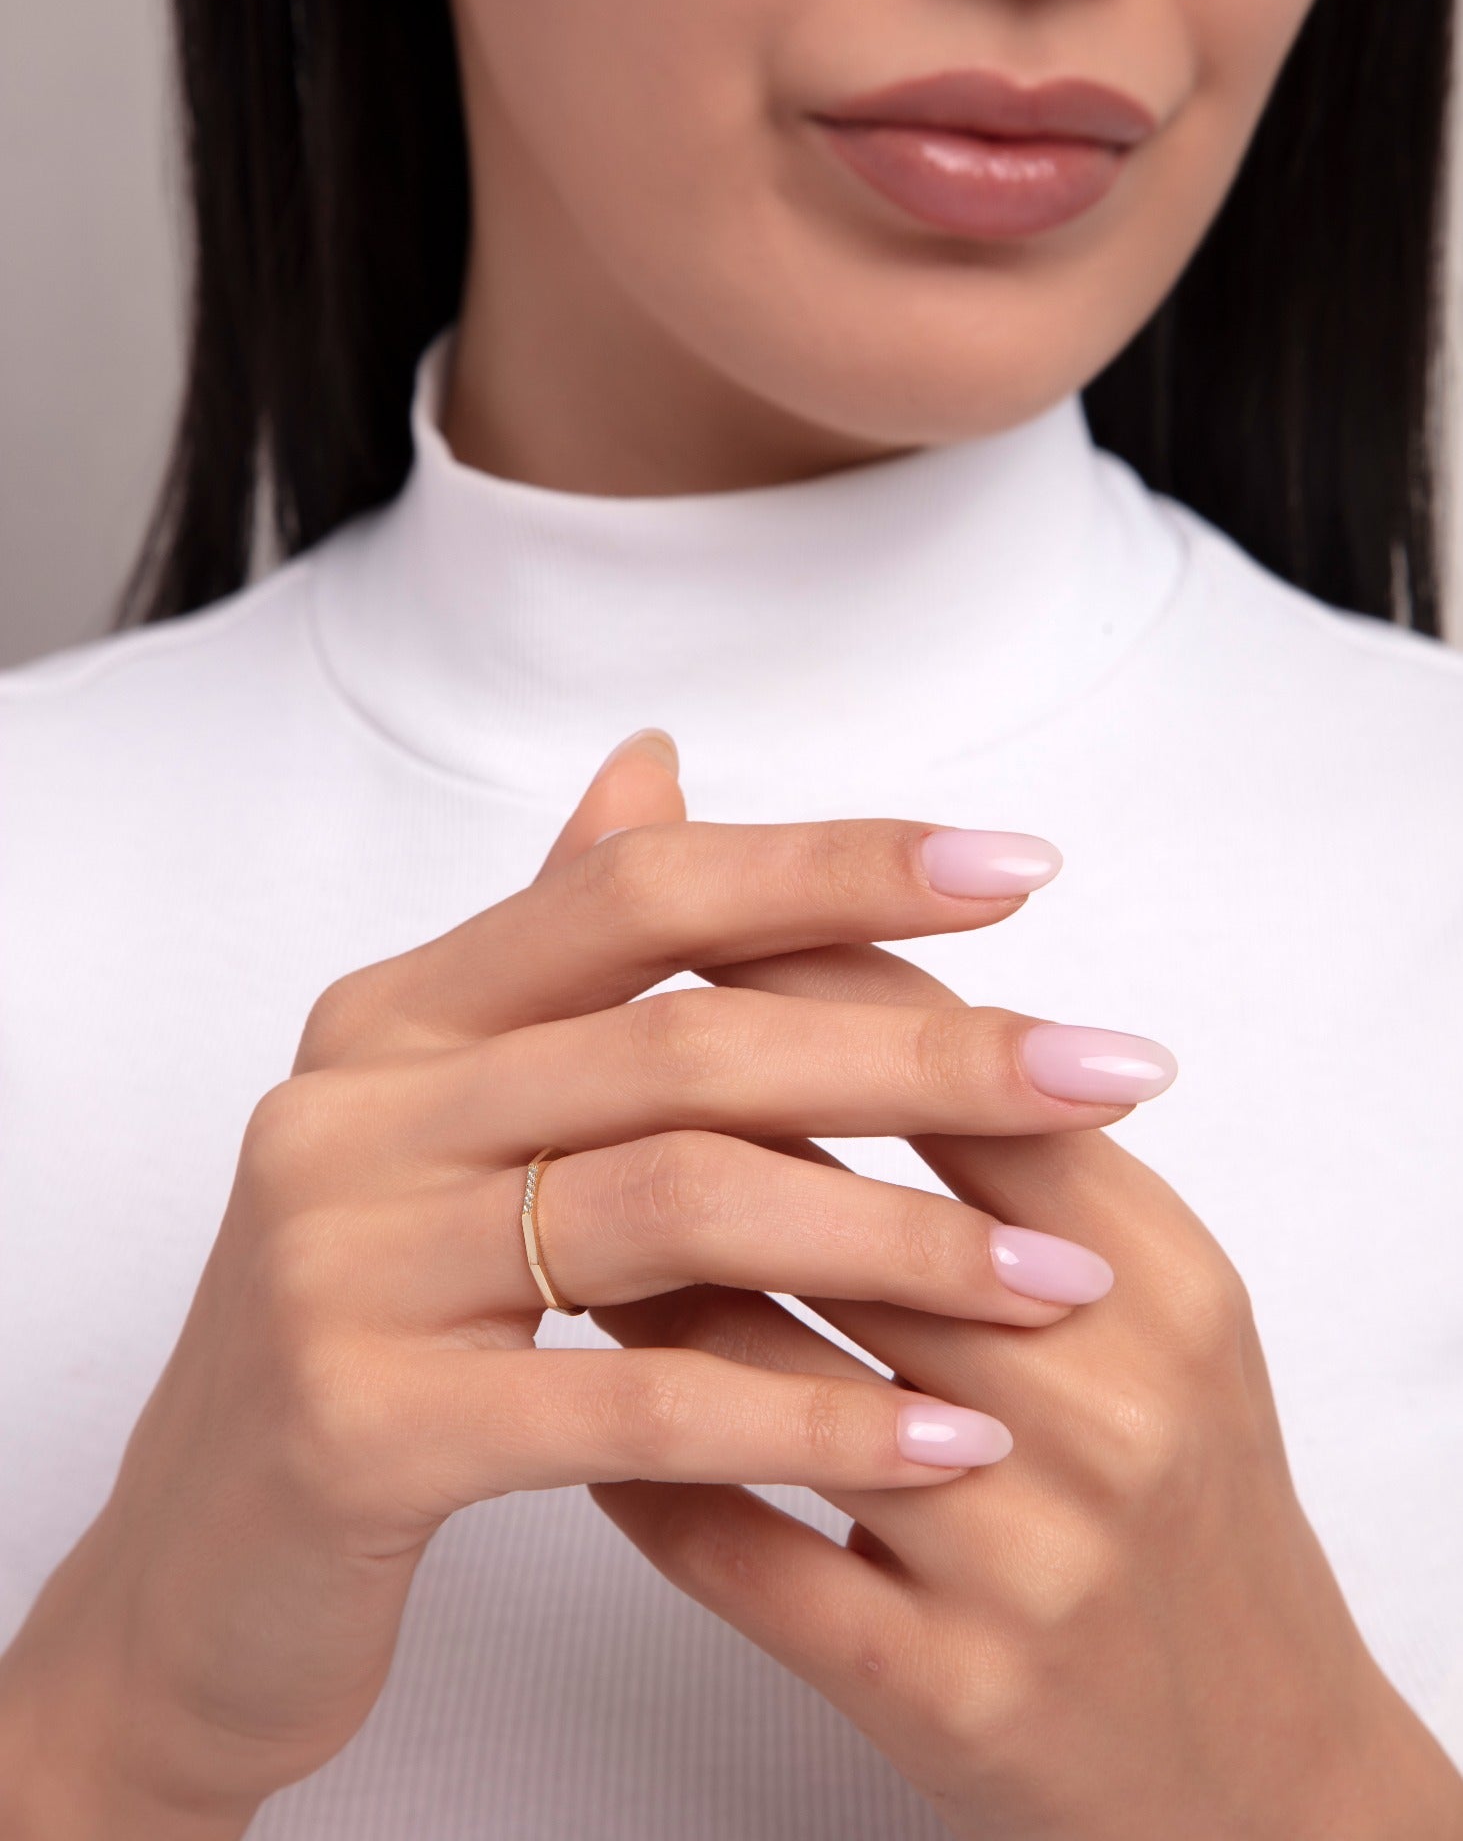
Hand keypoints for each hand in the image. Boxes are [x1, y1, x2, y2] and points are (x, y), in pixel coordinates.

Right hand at [0, 734, 1156, 1835]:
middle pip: (688, 1039)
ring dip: (902, 1239)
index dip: (832, 866)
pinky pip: (635, 1404)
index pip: (639, 888)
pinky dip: (813, 1417)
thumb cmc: (378, 1326)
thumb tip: (652, 761)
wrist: (206, 1565)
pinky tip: (949, 1435)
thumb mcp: (453, 1123)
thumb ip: (557, 955)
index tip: (1018, 872)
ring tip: (1067, 1279)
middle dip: (927, 1053)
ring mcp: (344, 1263)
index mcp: (396, 1015)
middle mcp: (353, 1109)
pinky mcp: (361, 1426)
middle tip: (1114, 1067)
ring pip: (678, 1206)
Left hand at [585, 751, 1462, 1840]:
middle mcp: (1103, 1401)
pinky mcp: (949, 1693)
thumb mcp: (1132, 1290)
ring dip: (638, 1299)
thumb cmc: (1168, 1484)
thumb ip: (994, 1134)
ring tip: (543, 1235)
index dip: (797, 987)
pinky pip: (745, 1557)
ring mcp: (1027, 1555)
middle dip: (683, 1136)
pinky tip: (584, 1430)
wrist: (1253, 1761)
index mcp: (1151, 1273)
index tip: (672, 935)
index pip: (952, 1073)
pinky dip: (647, 1481)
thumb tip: (815, 948)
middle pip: (837, 1209)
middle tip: (558, 1073)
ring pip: (764, 1379)